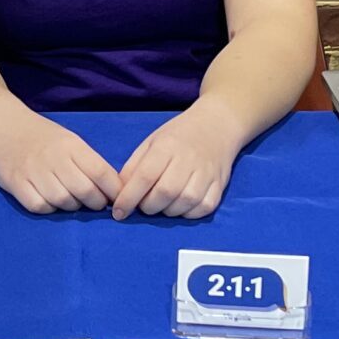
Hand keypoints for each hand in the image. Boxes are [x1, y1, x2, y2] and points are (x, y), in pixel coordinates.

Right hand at [0, 116, 121, 214]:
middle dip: (95, 203)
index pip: (100, 172)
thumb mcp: (70, 141)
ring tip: (72, 201)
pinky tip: (50, 201)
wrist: (4, 125)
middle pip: (84, 190)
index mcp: (71, 145)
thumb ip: (89, 163)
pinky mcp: (15, 183)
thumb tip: (113, 190)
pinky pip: (39, 206)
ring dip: (72, 206)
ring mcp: (32, 170)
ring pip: (62, 201)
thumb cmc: (43, 137)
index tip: (116, 198)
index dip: (113, 190)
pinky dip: (48, 208)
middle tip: (95, 203)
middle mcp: (53, 157)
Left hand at [112, 103, 242, 220]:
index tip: (118, 212)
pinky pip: (204, 208)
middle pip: (165, 193)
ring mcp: (207, 173)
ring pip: (184, 203)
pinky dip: (189, 213)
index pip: (145, 176)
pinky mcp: (220, 185)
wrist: (216, 125)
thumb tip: (118, 192)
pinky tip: (180, 206)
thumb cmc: (178, 136)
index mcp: (166, 146)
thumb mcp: (151, 142)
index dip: (129, 198)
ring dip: (168, 211)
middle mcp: (188, 160)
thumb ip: (134, 166)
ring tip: (161, 205)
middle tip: (143, 205)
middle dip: (148, 206)